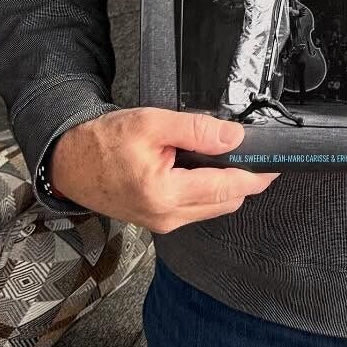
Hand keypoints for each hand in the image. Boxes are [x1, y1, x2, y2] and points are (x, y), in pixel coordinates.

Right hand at [49, 107, 277, 232]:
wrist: (68, 162)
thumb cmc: (102, 143)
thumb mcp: (152, 124)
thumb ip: (197, 130)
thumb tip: (235, 138)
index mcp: (165, 194)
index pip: (228, 187)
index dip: (257, 175)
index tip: (278, 164)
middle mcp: (167, 216)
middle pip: (227, 201)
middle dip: (246, 179)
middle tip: (254, 152)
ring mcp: (163, 222)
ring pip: (214, 207)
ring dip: (227, 185)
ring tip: (225, 156)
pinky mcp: (158, 220)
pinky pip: (197, 208)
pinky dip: (208, 189)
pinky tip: (202, 168)